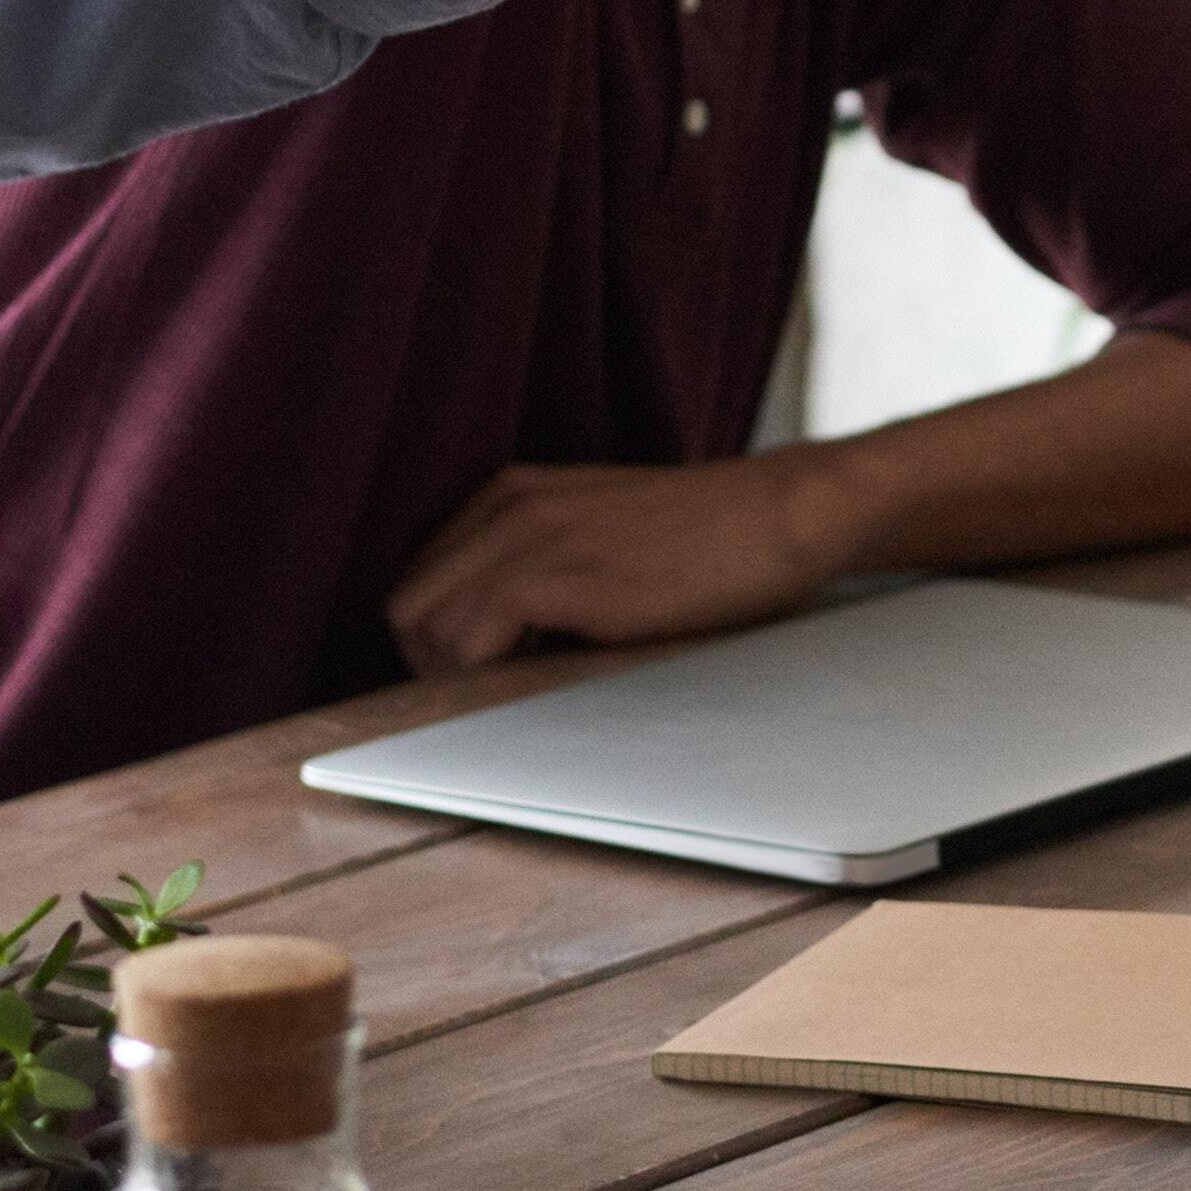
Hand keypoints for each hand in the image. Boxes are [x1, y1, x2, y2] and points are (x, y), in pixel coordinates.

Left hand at [390, 456, 857, 674]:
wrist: (782, 513)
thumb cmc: (710, 537)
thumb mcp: (606, 529)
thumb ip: (548, 560)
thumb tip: (501, 639)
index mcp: (514, 493)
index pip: (422, 581)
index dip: (440, 641)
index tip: (486, 675)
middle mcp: (510, 507)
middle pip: (408, 607)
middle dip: (435, 665)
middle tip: (496, 697)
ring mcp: (532, 538)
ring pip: (427, 628)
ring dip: (461, 677)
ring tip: (524, 693)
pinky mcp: (561, 577)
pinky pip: (472, 641)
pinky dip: (487, 677)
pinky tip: (546, 682)